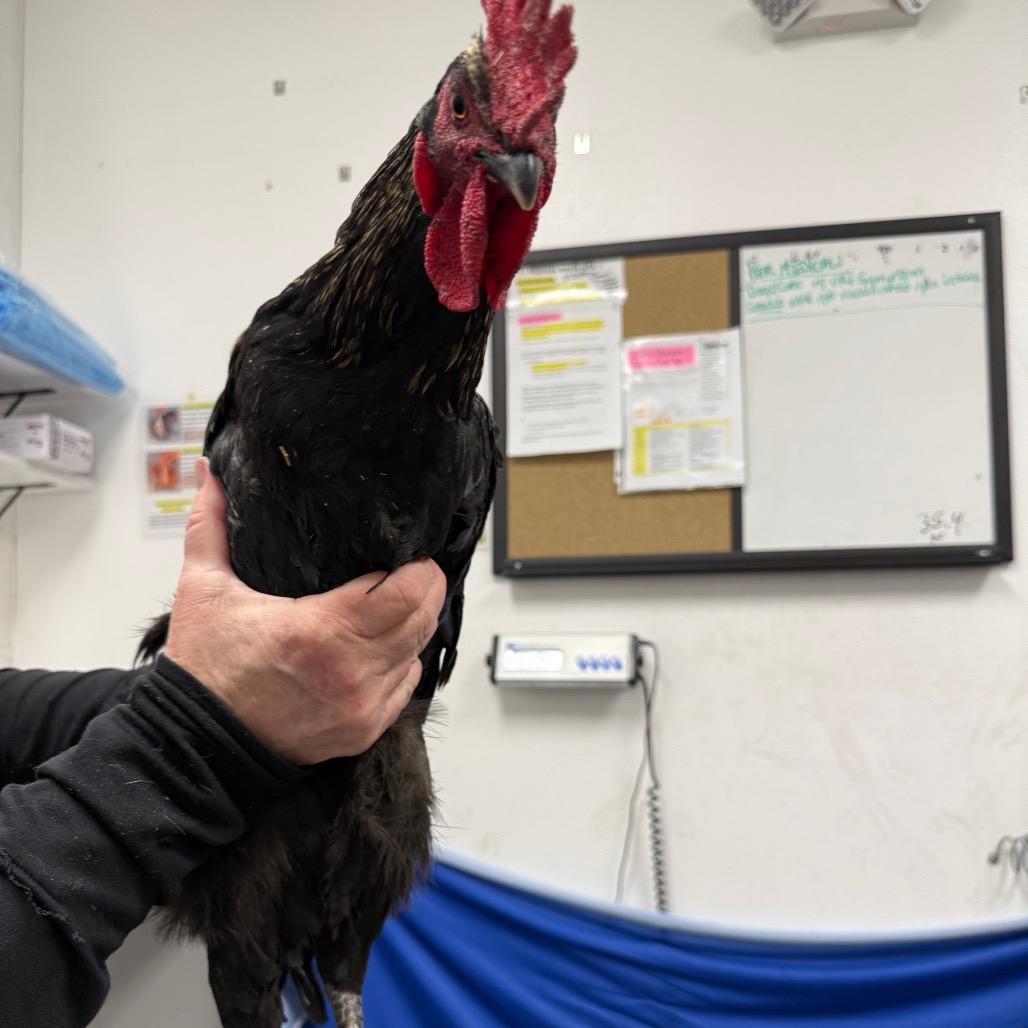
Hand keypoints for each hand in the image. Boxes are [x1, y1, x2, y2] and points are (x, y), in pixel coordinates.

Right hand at [164, 459, 445, 764]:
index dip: (420, 569)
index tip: (411, 554)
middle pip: (423, 619)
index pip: (407, 592)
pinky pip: (405, 688)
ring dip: (413, 626)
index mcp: (321, 631)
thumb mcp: (202, 590)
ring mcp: (361, 706)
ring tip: (395, 604)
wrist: (198, 746)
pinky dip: (400, 664)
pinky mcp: (362, 731)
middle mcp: (351, 671)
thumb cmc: (205, 670)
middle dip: (425, 590)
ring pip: (418, 653)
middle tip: (411, 571)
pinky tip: (381, 647)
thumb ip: (211, 526)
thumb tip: (210, 474)